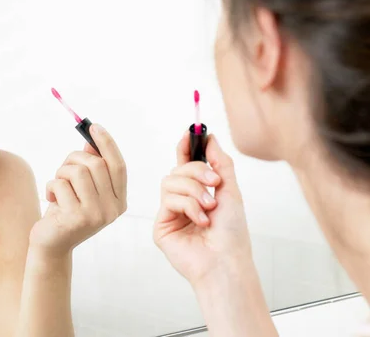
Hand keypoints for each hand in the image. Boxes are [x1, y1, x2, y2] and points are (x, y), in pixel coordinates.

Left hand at [29, 124, 126, 258]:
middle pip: (96, 164)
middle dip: (73, 159)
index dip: (107, 144)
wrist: (51, 244)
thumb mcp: (81, 188)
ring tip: (57, 186)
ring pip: (77, 172)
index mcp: (119, 200)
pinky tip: (51, 199)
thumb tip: (91, 141)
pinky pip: (61, 184)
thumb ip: (90, 166)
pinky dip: (51, 186)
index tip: (94, 126)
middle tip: (63, 169)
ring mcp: (96, 215)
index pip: (118, 165)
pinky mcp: (76, 219)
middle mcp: (112, 209)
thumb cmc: (66, 211)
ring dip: (60, 173)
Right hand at [153, 132, 252, 287]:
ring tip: (209, 208)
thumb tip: (211, 137)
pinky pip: (168, 200)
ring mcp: (170, 213)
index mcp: (198, 192)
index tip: (191, 132)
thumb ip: (221, 162)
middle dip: (196, 171)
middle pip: (177, 169)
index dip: (186, 147)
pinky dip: (188, 206)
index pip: (186, 164)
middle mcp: (182, 201)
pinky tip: (201, 221)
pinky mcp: (161, 225)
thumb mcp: (231, 191)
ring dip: (194, 191)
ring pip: (170, 181)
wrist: (227, 261)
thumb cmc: (232, 233)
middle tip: (214, 182)